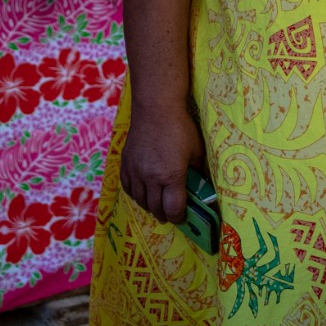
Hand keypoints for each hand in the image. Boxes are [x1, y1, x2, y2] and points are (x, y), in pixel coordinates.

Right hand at [121, 103, 205, 223]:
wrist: (155, 108)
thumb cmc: (180, 128)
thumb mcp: (196, 152)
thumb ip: (196, 173)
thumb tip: (200, 189)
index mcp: (171, 177)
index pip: (173, 209)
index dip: (179, 218)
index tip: (182, 218)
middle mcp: (150, 178)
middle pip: (155, 208)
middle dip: (165, 214)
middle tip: (171, 214)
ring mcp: (135, 171)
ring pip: (140, 200)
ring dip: (150, 206)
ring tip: (157, 205)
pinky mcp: (125, 163)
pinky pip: (127, 188)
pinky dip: (136, 194)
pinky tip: (142, 193)